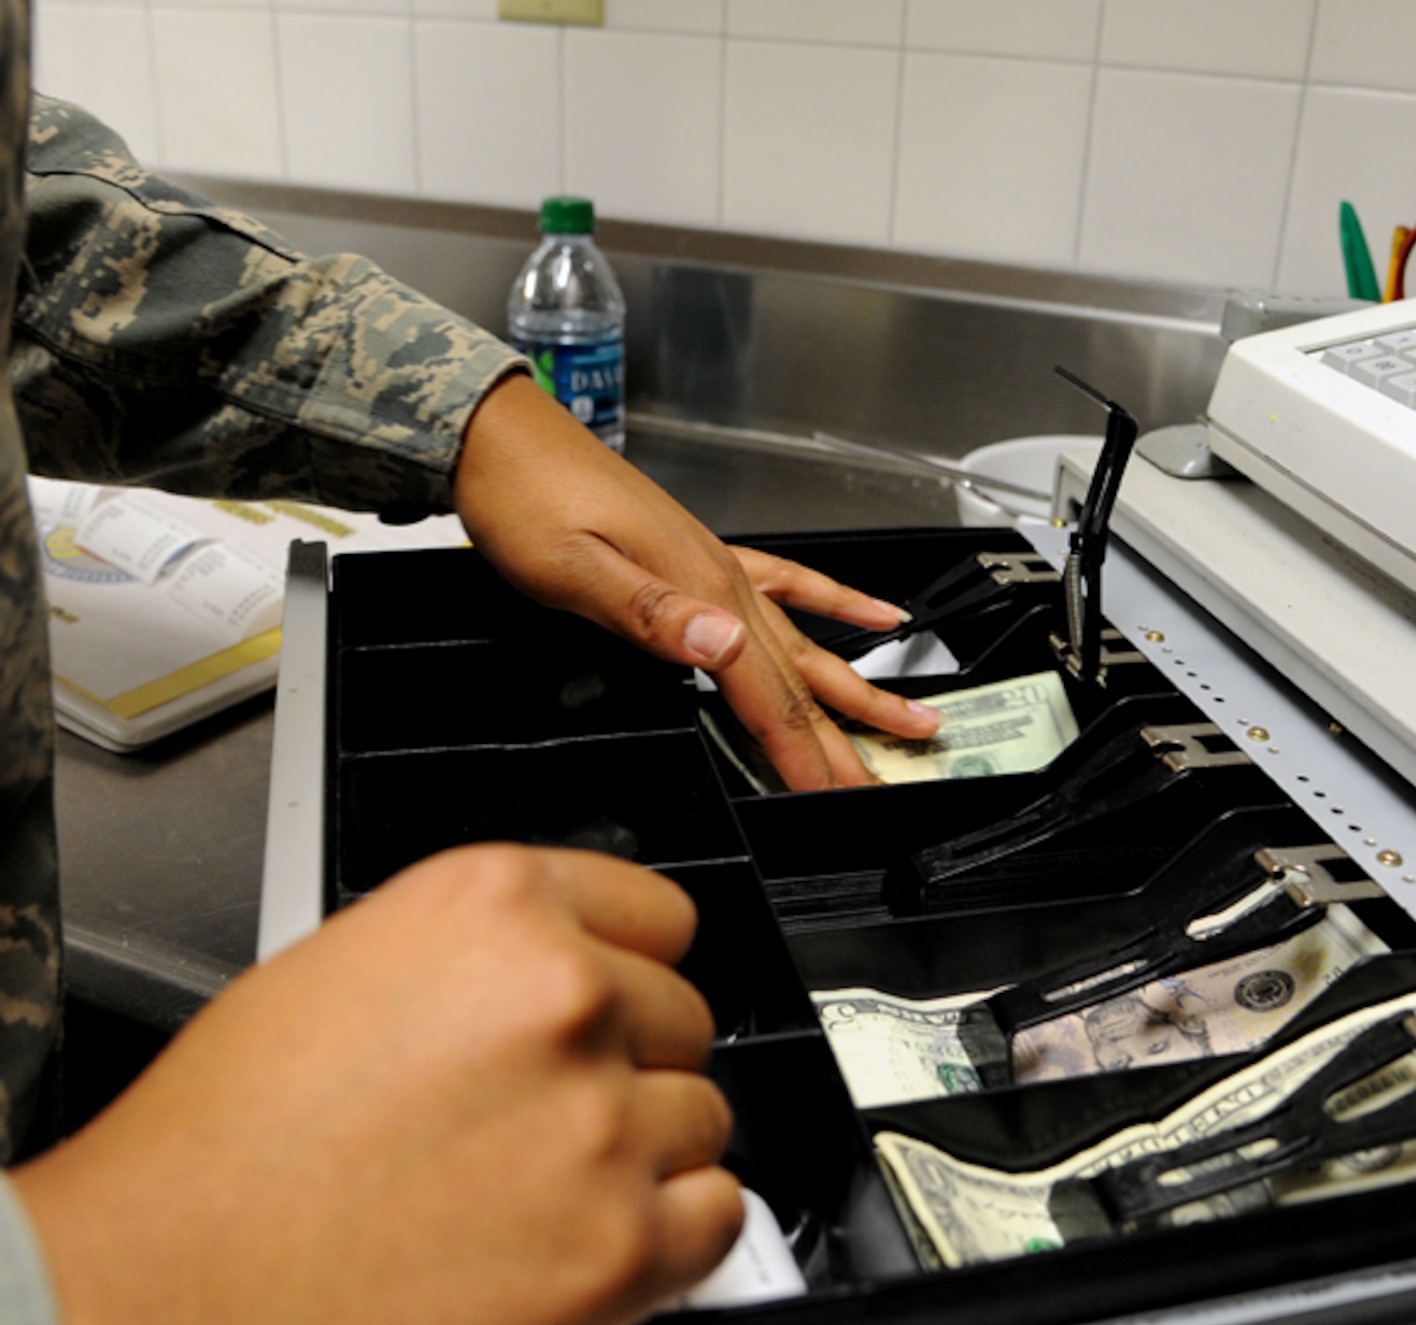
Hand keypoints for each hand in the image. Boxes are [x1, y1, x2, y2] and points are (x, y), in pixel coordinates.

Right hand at [13, 845, 740, 1324]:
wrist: (136, 1316)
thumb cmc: (202, 1168)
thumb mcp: (335, 976)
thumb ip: (471, 966)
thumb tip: (549, 981)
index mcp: (490, 906)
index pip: (659, 912)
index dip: (628, 973)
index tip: (610, 1009)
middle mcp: (562, 996)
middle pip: (683, 1020)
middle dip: (624, 1071)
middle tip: (534, 1127)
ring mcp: (601, 1122)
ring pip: (701, 1120)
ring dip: (641, 1161)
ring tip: (530, 1200)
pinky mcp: (620, 1249)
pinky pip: (718, 1217)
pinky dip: (671, 1241)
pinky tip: (584, 1249)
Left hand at [452, 375, 938, 789]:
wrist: (501, 438)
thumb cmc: (523, 502)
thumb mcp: (571, 569)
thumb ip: (649, 614)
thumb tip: (720, 646)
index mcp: (697, 591)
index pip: (764, 692)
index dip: (800, 750)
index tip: (831, 792)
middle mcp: (722, 580)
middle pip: (798, 679)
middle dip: (848, 738)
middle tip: (891, 782)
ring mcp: (719, 567)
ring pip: (805, 645)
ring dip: (860, 688)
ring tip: (911, 719)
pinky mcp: (703, 555)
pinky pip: (790, 584)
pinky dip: (836, 603)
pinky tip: (874, 615)